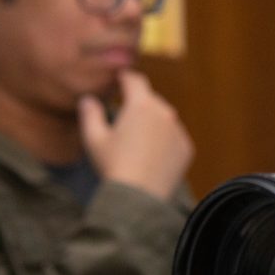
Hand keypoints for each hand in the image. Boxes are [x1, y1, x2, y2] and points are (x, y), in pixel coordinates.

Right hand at [79, 70, 193, 199]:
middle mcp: (164, 112)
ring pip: (164, 119)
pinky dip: (164, 141)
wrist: (139, 197)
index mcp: (141, 104)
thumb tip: (88, 99)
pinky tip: (150, 156)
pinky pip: (174, 138)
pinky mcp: (186, 148)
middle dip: (138, 104)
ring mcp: (178, 131)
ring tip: (137, 141)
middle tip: (125, 117)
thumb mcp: (94, 138)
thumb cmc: (113, 165)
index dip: (125, 77)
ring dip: (152, 123)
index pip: (134, 79)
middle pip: (150, 99)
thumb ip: (90, 113)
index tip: (119, 79)